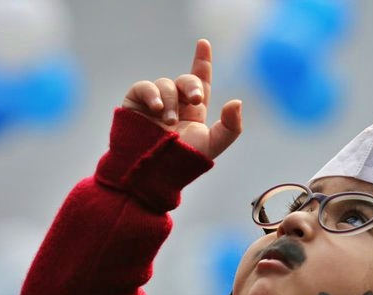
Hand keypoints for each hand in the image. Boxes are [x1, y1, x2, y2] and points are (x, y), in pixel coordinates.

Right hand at [122, 39, 241, 159]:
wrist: (152, 172)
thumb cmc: (183, 161)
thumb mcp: (213, 145)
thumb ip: (231, 126)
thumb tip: (237, 101)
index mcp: (194, 110)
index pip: (200, 81)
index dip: (202, 62)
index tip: (203, 43)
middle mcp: (175, 103)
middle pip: (185, 80)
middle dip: (192, 85)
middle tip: (195, 100)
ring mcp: (155, 102)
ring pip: (166, 84)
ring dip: (171, 101)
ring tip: (169, 123)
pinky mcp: (135, 103)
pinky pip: (144, 87)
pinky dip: (152, 94)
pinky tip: (157, 109)